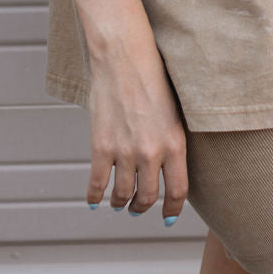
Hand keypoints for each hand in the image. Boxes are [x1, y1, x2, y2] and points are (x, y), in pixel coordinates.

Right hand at [84, 37, 188, 225]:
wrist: (124, 56)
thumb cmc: (152, 77)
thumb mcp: (174, 111)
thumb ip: (171, 141)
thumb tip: (167, 168)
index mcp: (175, 144)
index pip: (178, 191)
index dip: (173, 209)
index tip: (168, 217)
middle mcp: (152, 152)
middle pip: (148, 197)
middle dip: (142, 208)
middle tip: (138, 209)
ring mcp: (125, 151)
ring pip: (122, 194)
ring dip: (120, 203)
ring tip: (118, 204)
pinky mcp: (101, 145)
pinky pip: (97, 182)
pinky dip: (95, 195)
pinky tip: (95, 199)